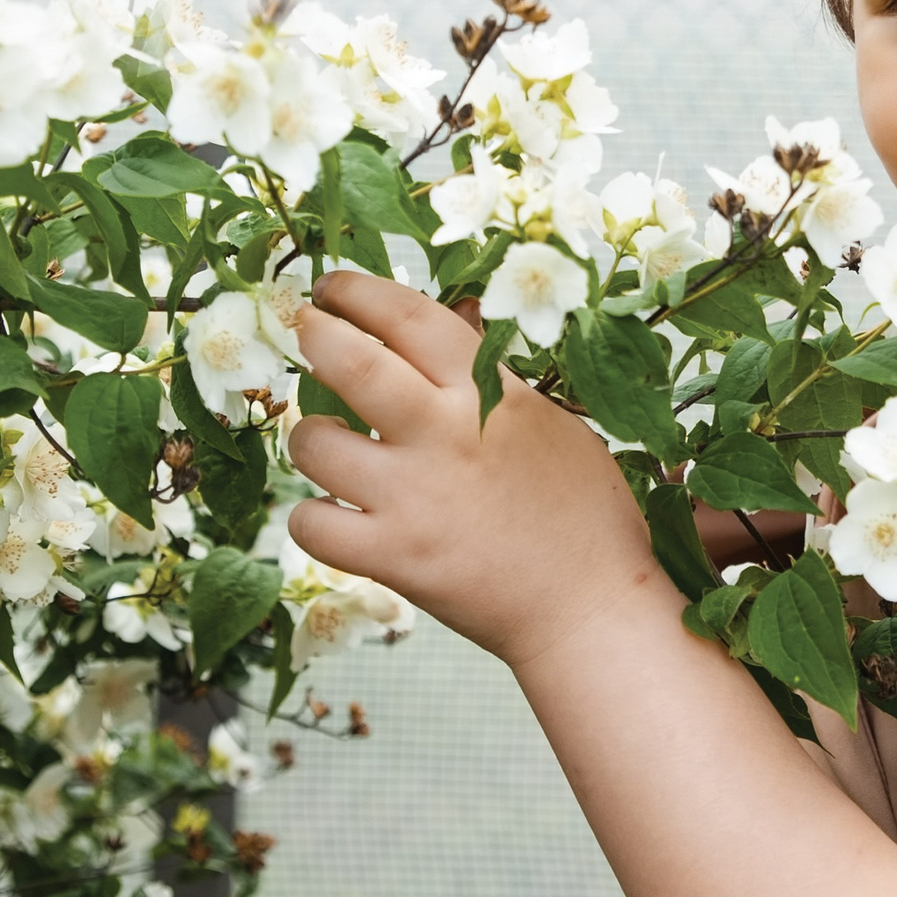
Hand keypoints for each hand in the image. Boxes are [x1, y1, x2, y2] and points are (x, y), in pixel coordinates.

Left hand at [285, 270, 673, 665]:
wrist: (591, 610)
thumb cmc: (586, 515)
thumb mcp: (552, 423)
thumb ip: (493, 377)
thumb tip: (449, 321)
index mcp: (489, 393)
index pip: (409, 316)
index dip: (359, 290)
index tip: (332, 286)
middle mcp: (444, 434)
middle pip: (349, 360)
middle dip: (313, 332)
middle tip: (305, 328)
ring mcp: (412, 497)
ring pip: (313, 443)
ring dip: (308, 435)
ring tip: (325, 442)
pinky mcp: (392, 557)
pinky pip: (311, 524)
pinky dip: (312, 518)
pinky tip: (334, 514)